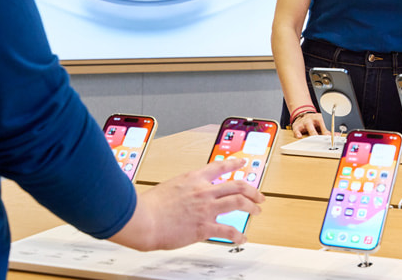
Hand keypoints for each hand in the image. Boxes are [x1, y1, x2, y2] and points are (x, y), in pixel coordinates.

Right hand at [109, 157, 264, 250]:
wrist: (143, 219)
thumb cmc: (149, 206)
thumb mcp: (170, 187)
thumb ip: (183, 189)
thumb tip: (186, 194)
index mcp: (194, 178)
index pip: (220, 166)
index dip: (234, 163)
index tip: (242, 162)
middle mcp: (204, 190)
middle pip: (237, 185)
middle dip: (252, 190)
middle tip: (259, 195)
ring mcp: (206, 208)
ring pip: (239, 202)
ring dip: (252, 207)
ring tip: (257, 211)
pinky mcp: (204, 226)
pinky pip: (228, 230)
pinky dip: (238, 235)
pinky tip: (241, 238)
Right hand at [291, 111, 327, 137]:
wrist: (303, 115)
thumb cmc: (314, 122)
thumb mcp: (321, 124)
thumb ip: (328, 130)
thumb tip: (337, 135)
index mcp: (319, 118)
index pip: (325, 126)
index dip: (327, 133)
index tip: (330, 138)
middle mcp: (312, 119)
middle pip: (317, 126)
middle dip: (320, 134)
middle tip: (323, 140)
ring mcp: (304, 122)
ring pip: (308, 127)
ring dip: (311, 133)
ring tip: (313, 139)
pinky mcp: (297, 125)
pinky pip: (296, 130)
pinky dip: (297, 133)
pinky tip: (299, 136)